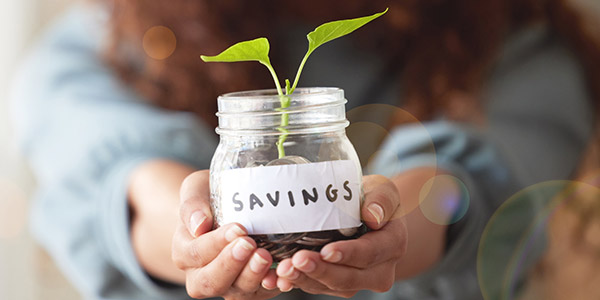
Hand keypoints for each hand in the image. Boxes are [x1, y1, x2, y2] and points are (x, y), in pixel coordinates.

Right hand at [172, 170, 280, 299]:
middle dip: (231, 264)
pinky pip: (260, 293)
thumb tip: (199, 224)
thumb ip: (193, 205)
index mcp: (184, 253)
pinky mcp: (251, 289)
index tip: (238, 228)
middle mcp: (201, 275)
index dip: (216, 243)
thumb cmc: (210, 198)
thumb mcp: (196, 190)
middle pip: (211, 281)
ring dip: (252, 276)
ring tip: (265, 256)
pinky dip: (270, 285)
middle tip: (250, 244)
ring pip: (236, 292)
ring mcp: (227, 285)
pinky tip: (280, 273)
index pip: (196, 254)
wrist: (227, 209)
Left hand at [274, 175, 406, 296]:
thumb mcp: (383, 190)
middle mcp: (380, 270)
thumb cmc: (373, 198)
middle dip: (321, 271)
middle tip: (297, 261)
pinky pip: (319, 287)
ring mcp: (360, 280)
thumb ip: (382, 199)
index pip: (370, 253)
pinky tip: (282, 277)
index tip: (326, 251)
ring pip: (332, 286)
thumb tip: (372, 216)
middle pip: (350, 277)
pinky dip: (300, 282)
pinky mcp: (340, 285)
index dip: (348, 254)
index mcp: (393, 244)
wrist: (368, 215)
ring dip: (306, 279)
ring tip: (284, 269)